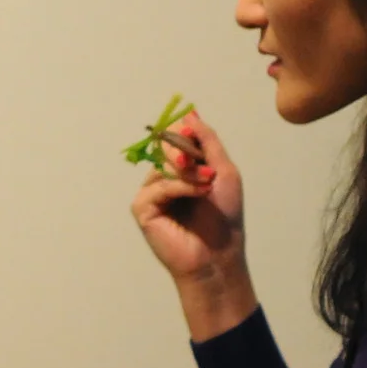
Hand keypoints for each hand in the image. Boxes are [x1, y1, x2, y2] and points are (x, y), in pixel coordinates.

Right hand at [129, 112, 255, 340]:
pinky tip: (196, 197)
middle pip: (165, 148)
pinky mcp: (142, 210)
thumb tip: (190, 114)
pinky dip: (178, 187)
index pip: (176, 140)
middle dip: (187, 154)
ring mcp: (151, 195)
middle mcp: (163, 180)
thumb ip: (208, 141)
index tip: (198, 136)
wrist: (219, 253)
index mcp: (181, 172)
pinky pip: (155, 186)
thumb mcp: (224, 171)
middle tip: (206, 171)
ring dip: (188, 173)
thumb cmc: (224, 217)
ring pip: (161, 166)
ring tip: (206, 188)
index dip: (187, 136)